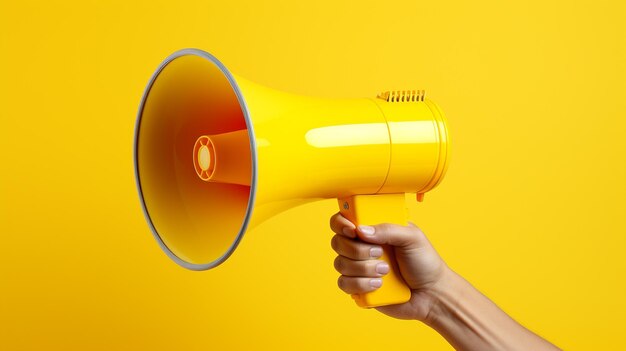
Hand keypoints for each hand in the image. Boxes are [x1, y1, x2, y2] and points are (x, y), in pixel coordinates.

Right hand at [330, 212, 448, 320]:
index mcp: (372, 230)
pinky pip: (344, 284)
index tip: (353, 231)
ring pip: (340, 264)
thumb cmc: (424, 262)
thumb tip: (361, 230)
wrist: (431, 294)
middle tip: (380, 253)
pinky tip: (379, 285)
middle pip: (337, 242)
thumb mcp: (412, 237)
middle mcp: (361, 247)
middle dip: (357, 250)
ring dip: (363, 268)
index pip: (343, 220)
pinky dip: (361, 284)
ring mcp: (358, 267)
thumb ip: (388, 229)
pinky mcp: (358, 287)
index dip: (341, 224)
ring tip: (385, 271)